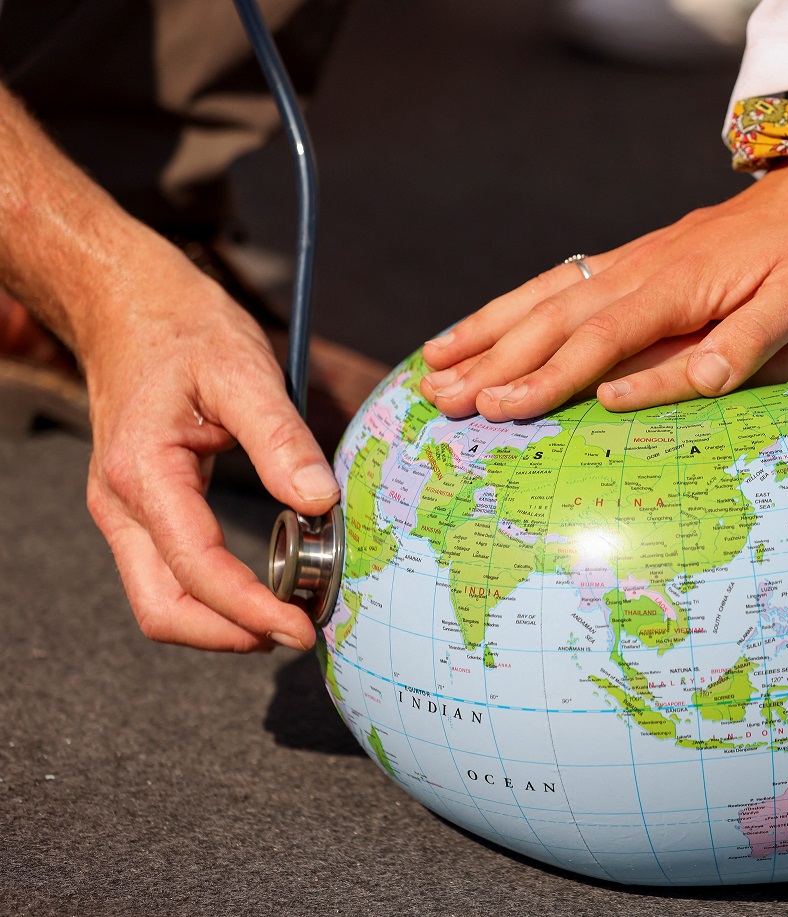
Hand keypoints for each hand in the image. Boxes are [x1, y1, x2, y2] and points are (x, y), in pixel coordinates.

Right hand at [79, 232, 336, 651]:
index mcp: (143, 472)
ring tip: (289, 614)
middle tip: (299, 632)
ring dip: (222, 622)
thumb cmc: (185, 330)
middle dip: (231, 635)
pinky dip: (215, 595)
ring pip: (161, 599)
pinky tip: (264, 585)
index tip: (303, 627)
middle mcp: (122, 502)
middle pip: (162, 608)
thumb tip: (320, 502)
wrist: (129, 306)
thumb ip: (281, 438)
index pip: (196, 568)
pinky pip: (169, 573)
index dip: (251, 610)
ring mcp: (125, 511)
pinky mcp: (141, 509)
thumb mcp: (244, 370)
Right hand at [420, 141, 787, 419]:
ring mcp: (637, 258)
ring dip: (489, 331)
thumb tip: (690, 380)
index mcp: (680, 284)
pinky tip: (490, 324)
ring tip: (435, 363)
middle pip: (555, 318)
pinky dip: (517, 304)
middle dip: (494, 362)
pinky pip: (564, 281)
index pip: (600, 339)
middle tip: (438, 400)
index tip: (497, 408)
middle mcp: (645, 267)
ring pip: (547, 296)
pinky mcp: (640, 258)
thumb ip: (744, 341)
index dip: (546, 377)